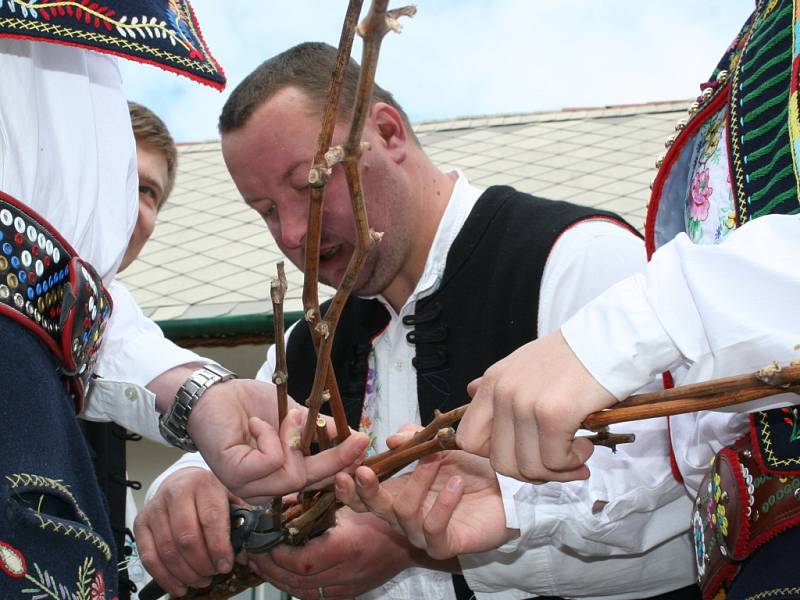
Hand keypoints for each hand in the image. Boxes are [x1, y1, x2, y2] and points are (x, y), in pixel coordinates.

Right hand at [134, 467, 235, 597]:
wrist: (182, 481)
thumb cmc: (209, 494)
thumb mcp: (230, 497)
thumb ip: (239, 521)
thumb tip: (244, 553)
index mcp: (204, 484)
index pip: (211, 520)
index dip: (219, 548)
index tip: (226, 565)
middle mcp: (177, 493)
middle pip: (187, 538)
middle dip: (202, 564)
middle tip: (213, 574)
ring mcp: (155, 508)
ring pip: (168, 550)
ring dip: (186, 573)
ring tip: (201, 580)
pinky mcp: (141, 523)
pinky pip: (149, 556)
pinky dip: (164, 577)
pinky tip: (179, 586)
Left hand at [188, 380, 368, 502]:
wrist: (215, 393)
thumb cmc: (251, 404)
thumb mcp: (293, 416)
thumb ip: (318, 430)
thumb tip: (352, 436)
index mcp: (278, 477)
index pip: (316, 480)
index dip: (342, 465)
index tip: (364, 445)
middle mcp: (263, 488)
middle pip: (310, 482)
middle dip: (337, 459)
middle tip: (359, 439)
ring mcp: (247, 486)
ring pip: (291, 476)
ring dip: (294, 439)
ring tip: (286, 415)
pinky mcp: (234, 475)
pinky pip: (270, 462)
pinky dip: (270, 436)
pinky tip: (256, 424)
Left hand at [246, 508, 430, 599]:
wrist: (414, 537)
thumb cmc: (386, 512)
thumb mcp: (353, 499)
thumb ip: (319, 500)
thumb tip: (285, 499)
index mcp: (347, 548)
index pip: (303, 561)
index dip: (278, 555)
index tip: (262, 541)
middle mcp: (346, 573)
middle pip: (298, 581)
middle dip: (270, 568)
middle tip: (252, 553)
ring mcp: (348, 586)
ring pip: (303, 592)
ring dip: (278, 579)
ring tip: (260, 564)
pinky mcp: (349, 592)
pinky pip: (315, 595)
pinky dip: (294, 585)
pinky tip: (283, 574)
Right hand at [336, 448, 516, 558]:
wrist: (509, 490)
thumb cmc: (472, 467)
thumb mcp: (439, 444)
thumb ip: (413, 438)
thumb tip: (390, 439)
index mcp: (397, 490)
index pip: (362, 491)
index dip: (349, 480)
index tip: (346, 461)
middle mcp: (404, 515)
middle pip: (371, 508)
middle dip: (364, 490)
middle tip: (363, 471)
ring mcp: (421, 533)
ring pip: (402, 512)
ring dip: (418, 480)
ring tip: (437, 459)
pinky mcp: (444, 545)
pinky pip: (433, 527)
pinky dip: (443, 502)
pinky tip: (458, 484)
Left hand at [457, 330, 615, 481]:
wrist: (611, 339)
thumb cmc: (574, 355)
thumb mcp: (524, 362)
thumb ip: (498, 385)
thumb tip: (470, 390)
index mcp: (493, 382)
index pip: (468, 439)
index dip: (494, 454)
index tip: (522, 451)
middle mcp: (503, 393)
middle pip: (500, 462)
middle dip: (532, 472)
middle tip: (557, 464)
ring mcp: (525, 404)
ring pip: (530, 467)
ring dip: (557, 471)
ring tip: (576, 453)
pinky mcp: (553, 415)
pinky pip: (555, 461)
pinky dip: (573, 463)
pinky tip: (585, 446)